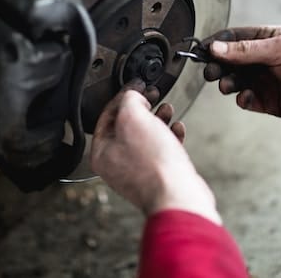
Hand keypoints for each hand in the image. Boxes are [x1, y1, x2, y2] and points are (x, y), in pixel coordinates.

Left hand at [91, 81, 220, 222]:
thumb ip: (129, 100)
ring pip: (146, 137)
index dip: (123, 96)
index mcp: (102, 153)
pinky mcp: (158, 176)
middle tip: (152, 94)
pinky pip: (162, 151)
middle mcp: (117, 165)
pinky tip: (178, 129)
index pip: (107, 116)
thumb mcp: (134, 118)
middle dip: (142, 107)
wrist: (178, 195)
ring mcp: (138, 172)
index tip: (137, 85)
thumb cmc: (153, 164)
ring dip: (158, 119)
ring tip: (167, 108)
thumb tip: (133, 96)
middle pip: (127, 126)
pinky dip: (169, 136)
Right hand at [201, 26, 280, 124]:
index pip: (235, 38)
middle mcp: (267, 59)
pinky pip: (249, 100)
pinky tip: (246, 98)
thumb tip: (215, 47)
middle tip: (210, 72)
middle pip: (232, 61)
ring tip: (227, 86)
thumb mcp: (279, 49)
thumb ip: (245, 50)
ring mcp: (269, 81)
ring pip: (238, 81)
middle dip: (219, 66)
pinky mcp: (272, 102)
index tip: (200, 51)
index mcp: (269, 39)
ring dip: (229, 83)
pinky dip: (243, 99)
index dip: (217, 44)